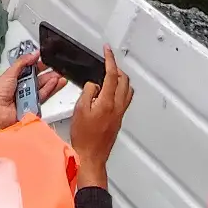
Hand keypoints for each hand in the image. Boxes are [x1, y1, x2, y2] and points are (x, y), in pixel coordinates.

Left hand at [0, 50, 67, 137]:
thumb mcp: (9, 73)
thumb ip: (22, 63)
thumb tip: (33, 54)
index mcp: (13, 78)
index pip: (28, 69)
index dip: (37, 64)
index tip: (44, 58)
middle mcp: (21, 88)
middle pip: (37, 78)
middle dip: (47, 72)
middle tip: (56, 67)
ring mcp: (27, 98)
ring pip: (42, 87)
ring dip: (51, 80)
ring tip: (59, 74)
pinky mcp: (33, 106)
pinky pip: (43, 96)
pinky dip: (49, 89)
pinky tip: (55, 83)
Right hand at [70, 47, 132, 189]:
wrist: (91, 156)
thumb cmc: (84, 137)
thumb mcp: (79, 110)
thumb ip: (88, 92)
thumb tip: (93, 85)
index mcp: (107, 102)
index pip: (112, 74)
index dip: (110, 59)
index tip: (107, 50)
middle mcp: (117, 106)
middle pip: (124, 80)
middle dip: (116, 68)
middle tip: (107, 63)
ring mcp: (120, 113)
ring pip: (127, 89)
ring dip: (120, 79)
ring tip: (109, 75)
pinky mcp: (119, 119)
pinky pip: (125, 98)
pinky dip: (120, 89)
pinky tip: (111, 91)